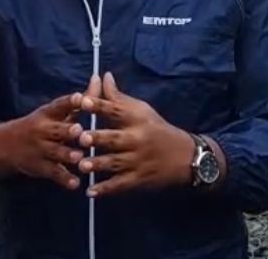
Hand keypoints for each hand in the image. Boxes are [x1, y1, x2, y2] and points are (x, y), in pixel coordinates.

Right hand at [0, 78, 96, 189]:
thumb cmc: (41, 125)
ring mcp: (41, 149)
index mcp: (48, 114)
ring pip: (55, 152)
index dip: (69, 102)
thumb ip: (79, 100)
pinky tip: (75, 184)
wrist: (6, 145)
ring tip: (79, 157)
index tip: (80, 97)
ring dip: (67, 155)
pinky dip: (64, 179)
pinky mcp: (40, 167)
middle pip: (56, 130)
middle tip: (80, 131)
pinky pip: (53, 173)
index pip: (59, 106)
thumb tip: (99, 78)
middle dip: (68, 131)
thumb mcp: (55, 112)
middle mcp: (43, 130)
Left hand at [77, 72, 195, 196]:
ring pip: (116, 163)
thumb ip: (118, 97)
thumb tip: (102, 76)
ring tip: (82, 166)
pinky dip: (106, 189)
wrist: (187, 157)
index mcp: (137, 119)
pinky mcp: (139, 179)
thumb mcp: (142, 110)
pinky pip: (121, 184)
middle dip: (98, 138)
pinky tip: (90, 193)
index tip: (82, 101)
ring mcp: (138, 161)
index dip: (99, 105)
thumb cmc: (157, 129)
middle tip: (80, 137)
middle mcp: (137, 139)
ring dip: (98, 164)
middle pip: (115, 138)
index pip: (116, 110)